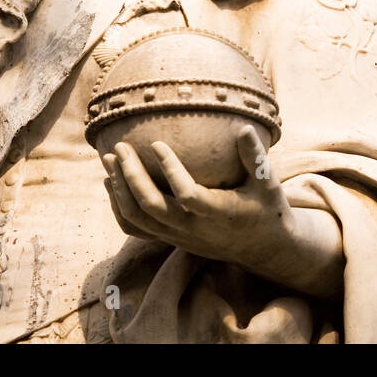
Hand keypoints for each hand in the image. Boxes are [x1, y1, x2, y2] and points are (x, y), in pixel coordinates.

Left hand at [102, 126, 343, 296]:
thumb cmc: (266, 209)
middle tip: (120, 148)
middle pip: (150, 206)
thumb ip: (254, 158)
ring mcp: (178, 237)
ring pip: (138, 219)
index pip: (186, 195)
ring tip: (109, 160)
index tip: (156, 144)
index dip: (170, 170)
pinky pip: (136, 229)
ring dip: (119, 190)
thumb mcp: (267, 184)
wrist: (262, 249)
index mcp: (217, 214)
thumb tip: (244, 128)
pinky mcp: (171, 239)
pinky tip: (112, 183)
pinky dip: (119, 207)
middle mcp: (193, 229)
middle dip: (130, 176)